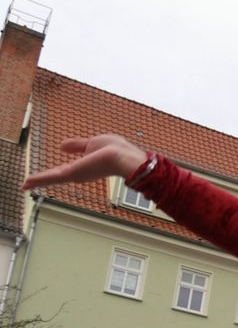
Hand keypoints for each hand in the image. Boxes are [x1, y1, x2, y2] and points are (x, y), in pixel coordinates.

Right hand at [22, 135, 149, 191]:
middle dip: (41, 180)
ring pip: (51, 178)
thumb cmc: (116, 150)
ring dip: (36, 181)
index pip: (65, 170)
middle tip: (26, 184)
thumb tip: (61, 146)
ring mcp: (75, 175)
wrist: (124, 157)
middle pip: (56, 177)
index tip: (42, 176)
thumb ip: (77, 146)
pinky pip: (50, 177)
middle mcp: (78, 174)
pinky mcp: (71, 175)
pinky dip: (38, 180)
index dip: (53, 172)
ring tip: (23, 185)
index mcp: (84, 166)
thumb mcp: (91, 143)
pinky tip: (25, 184)